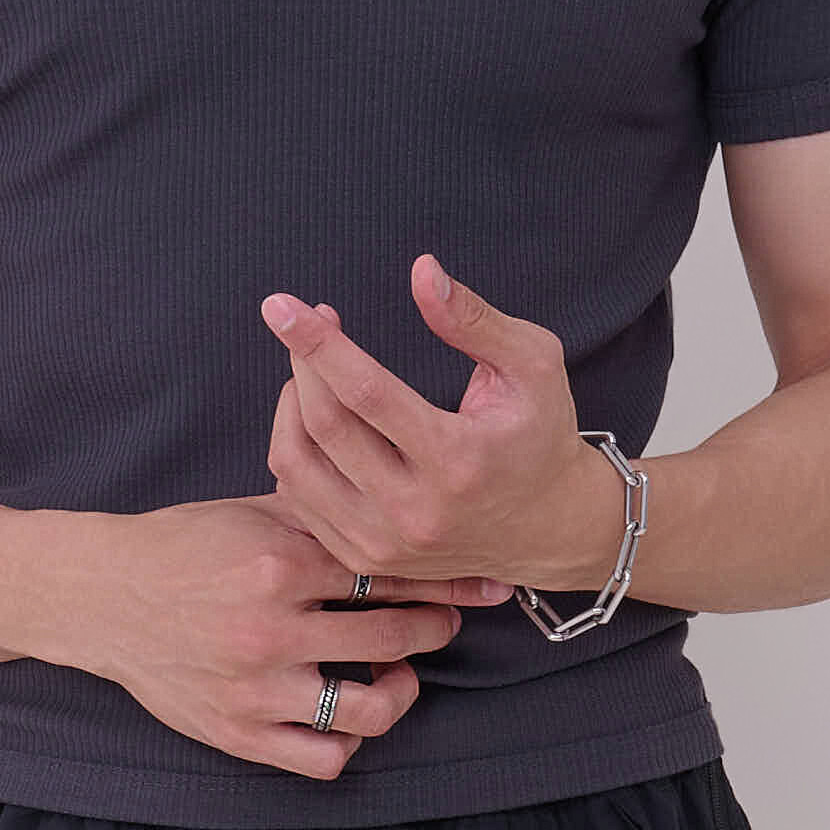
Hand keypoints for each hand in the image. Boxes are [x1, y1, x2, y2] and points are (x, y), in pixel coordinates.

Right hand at [40, 497, 494, 785]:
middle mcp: (268, 630)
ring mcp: (254, 688)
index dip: (442, 576)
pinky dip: (348, 740)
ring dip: (402, 689)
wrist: (101, 595)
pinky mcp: (237, 733)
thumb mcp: (251, 513)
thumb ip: (324, 512)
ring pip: (369, 708)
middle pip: (391, 634)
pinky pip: (322, 757)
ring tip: (400, 672)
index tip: (477, 581)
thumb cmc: (182, 547)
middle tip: (443, 620)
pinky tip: (349, 713)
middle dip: (435, 625)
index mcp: (275, 564)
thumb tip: (400, 494)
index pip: (386, 571)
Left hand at [259, 257, 628, 596]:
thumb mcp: (532, 364)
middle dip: (302, 362)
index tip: (280, 305)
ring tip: (310, 371)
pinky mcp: (366, 559)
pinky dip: (295, 448)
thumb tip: (421, 271)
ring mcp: (386, 543)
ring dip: (291, 405)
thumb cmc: (540, 432)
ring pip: (298, 466)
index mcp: (458, 460)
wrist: (549, 527)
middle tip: (303, 323)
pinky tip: (315, 419)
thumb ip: (474, 319)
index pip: (367, 392)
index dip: (318, 343)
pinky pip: (300, 498)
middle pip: (325, 425)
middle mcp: (416, 511)